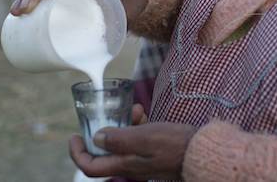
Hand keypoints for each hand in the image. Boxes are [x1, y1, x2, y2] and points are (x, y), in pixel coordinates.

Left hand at [69, 114, 196, 179]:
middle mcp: (131, 166)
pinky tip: (144, 114)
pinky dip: (138, 127)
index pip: (91, 167)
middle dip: (105, 131)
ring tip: (135, 110)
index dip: (78, 153)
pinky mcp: (153, 154)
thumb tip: (96, 138)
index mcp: (125, 164)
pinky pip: (138, 140)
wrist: (201, 152)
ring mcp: (142, 160)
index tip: (75, 137)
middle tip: (109, 116)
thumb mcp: (145, 137)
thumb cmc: (175, 145)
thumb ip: (119, 139)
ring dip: (124, 125)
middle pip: (106, 152)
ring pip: (123, 143)